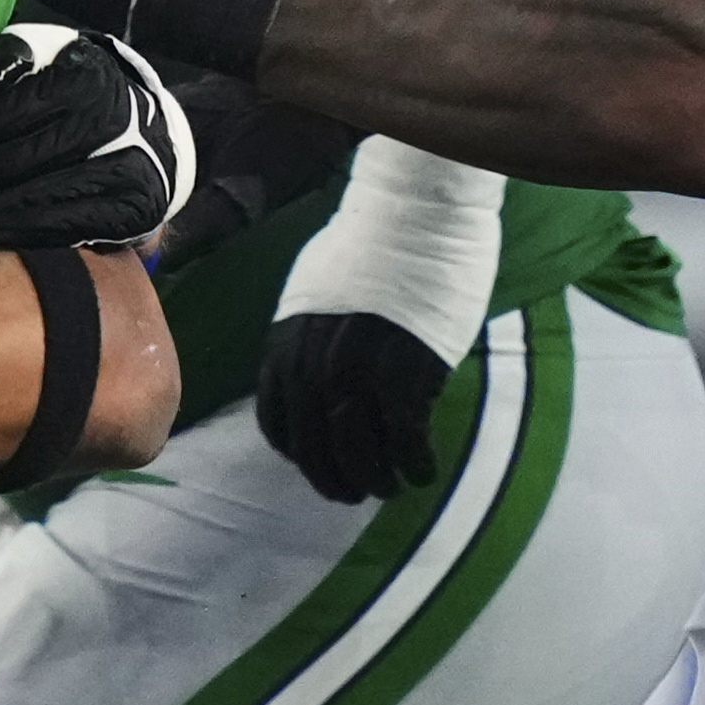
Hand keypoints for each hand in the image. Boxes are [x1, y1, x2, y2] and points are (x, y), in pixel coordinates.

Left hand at [0, 17, 197, 253]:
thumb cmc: (78, 94)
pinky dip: (32, 231)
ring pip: (46, 192)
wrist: (151, 132)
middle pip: (26, 157)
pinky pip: (75, 223)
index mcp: (84, 78)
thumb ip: (7, 61)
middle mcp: (110, 120)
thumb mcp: (47, 57)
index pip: (12, 112)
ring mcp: (128, 165)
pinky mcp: (135, 206)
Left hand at [251, 143, 501, 504]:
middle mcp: (314, 366)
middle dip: (335, 481)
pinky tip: (424, 470)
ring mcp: (359, 373)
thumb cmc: (372, 243)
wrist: (415, 212)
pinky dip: (415, 464)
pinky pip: (406, 441)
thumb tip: (310, 367)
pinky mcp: (406, 374)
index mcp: (286, 346)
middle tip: (358, 493)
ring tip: (393, 485)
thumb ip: (307, 336)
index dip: (301, 456)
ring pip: (361, 455)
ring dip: (377, 480)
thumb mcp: (314, 290)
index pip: (280, 425)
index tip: (321, 465)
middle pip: (316, 450)